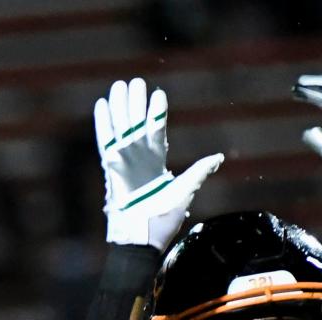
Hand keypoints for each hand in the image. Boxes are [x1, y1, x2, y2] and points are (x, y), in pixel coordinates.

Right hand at [94, 77, 223, 249]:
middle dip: (136, 102)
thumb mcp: (185, 191)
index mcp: (156, 163)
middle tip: (137, 82)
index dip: (156, 113)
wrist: (141, 236)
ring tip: (120, 84)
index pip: (156, 131)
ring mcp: (124, 161)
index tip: (159, 95)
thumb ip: (199, 171)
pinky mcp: (110, 167)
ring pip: (120, 126)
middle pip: (136, 123)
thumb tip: (218, 158)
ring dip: (120, 106)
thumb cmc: (163, 218)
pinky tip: (103, 104)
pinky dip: (103, 123)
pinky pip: (105, 140)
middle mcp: (139, 159)